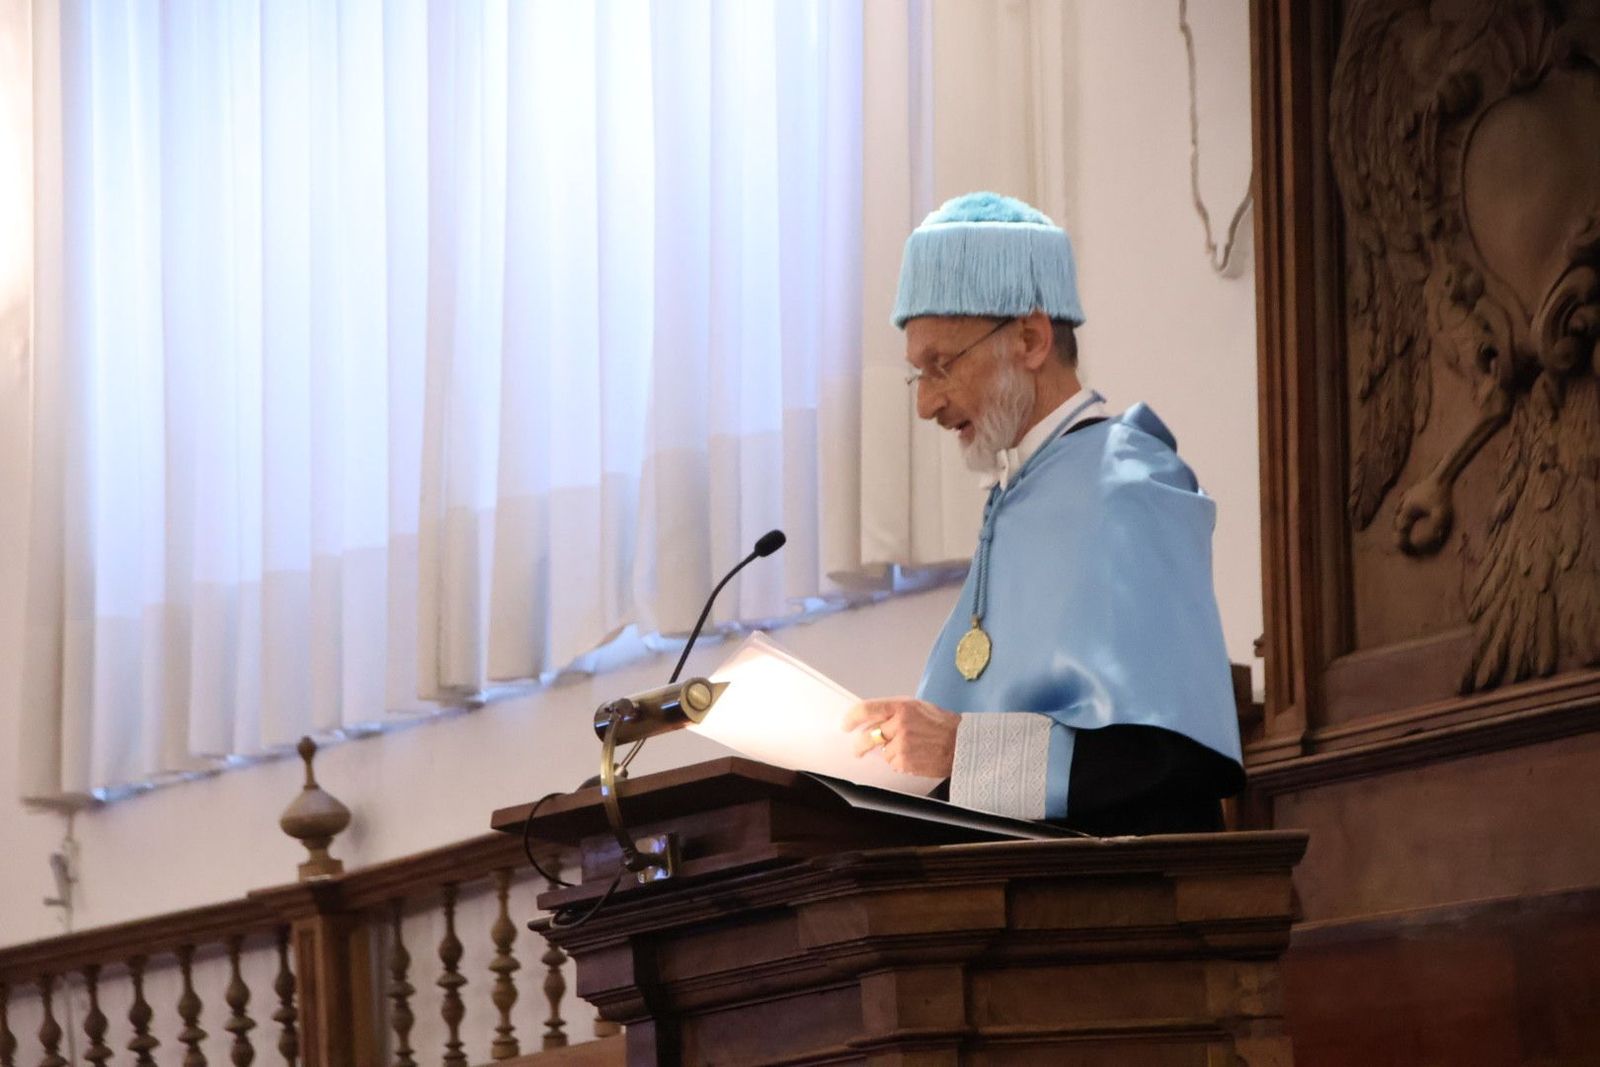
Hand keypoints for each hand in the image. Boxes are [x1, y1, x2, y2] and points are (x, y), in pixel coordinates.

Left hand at [842, 697, 958, 777]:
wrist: (961, 743)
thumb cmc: (941, 723)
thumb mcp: (917, 707)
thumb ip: (894, 712)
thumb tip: (872, 720)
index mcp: (901, 707)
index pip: (866, 709)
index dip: (851, 718)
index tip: (846, 725)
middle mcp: (899, 725)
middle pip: (867, 737)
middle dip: (859, 745)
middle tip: (858, 749)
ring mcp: (901, 745)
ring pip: (882, 752)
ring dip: (890, 752)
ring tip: (911, 748)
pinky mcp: (905, 762)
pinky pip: (893, 763)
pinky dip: (900, 762)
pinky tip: (915, 756)